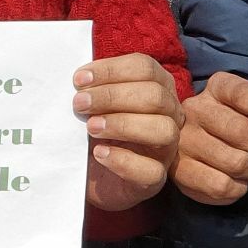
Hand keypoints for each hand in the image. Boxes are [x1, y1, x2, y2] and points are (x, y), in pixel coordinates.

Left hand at [75, 55, 183, 212]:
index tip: (79, 80)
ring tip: (91, 127)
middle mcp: (169, 115)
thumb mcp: (92, 102)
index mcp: (157, 87)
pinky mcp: (155, 179)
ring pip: (163, 130)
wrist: (89, 172)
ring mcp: (166, 148)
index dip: (111, 70)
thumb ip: (90, 86)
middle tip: (79, 103)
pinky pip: (152, 171)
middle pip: (155, 96)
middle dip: (113, 96)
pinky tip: (99, 153)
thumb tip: (78, 77)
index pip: (145, 68)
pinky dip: (124, 160)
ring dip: (123, 124)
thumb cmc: (93, 128)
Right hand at [174, 71, 247, 206]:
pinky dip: (238, 188)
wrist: (203, 147)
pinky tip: (237, 180)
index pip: (243, 94)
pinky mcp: (180, 170)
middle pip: (241, 131)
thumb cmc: (238, 126)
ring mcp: (183, 140)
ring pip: (234, 162)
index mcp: (217, 87)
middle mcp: (194, 109)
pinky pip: (221, 185)